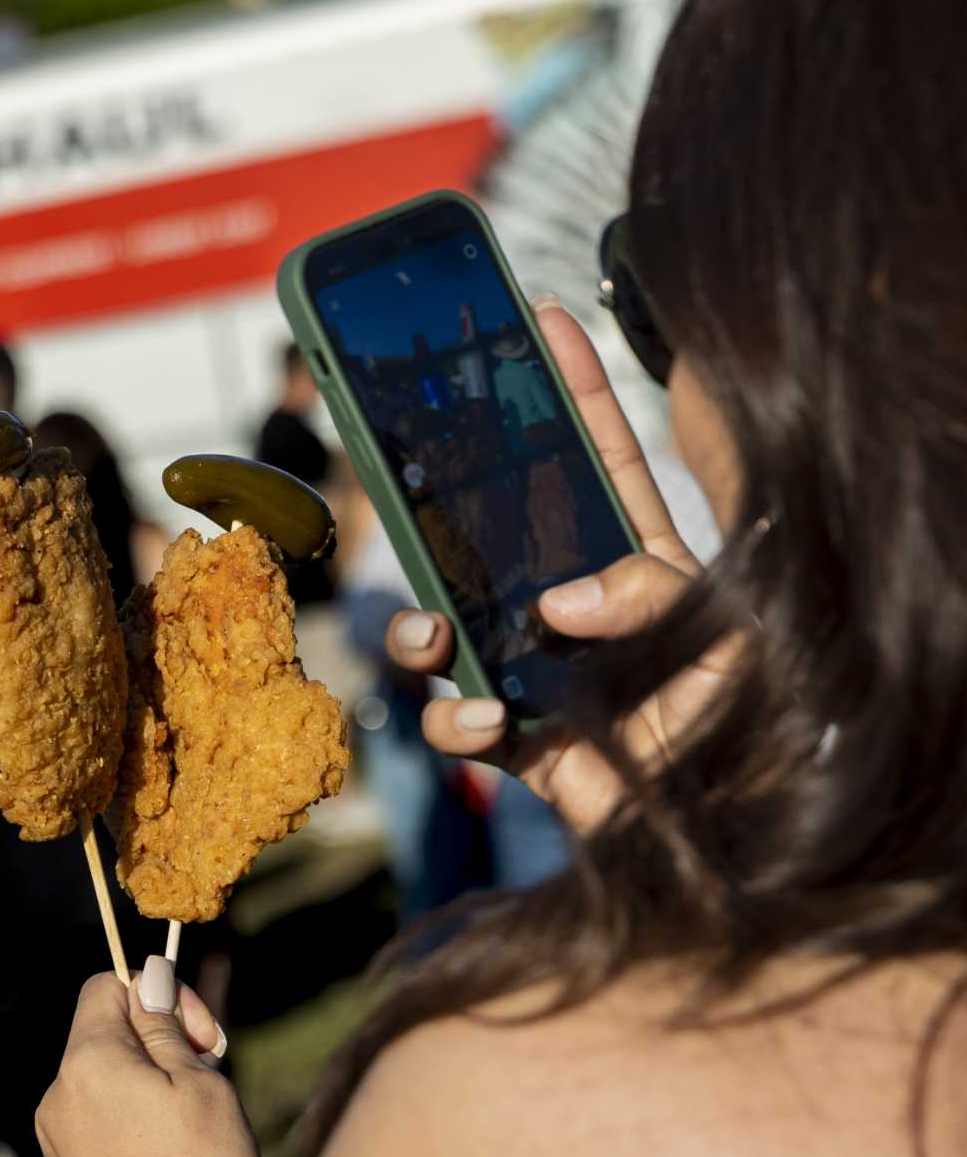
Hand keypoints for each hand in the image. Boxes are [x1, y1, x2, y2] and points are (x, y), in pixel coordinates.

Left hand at [36, 966, 260, 1156]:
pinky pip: (99, 1134)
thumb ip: (167, 1026)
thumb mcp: (199, 1085)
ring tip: (193, 1133)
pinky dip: (133, 1135)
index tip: (200, 1034)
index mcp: (88, 1059)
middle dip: (161, 1046)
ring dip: (150, 1093)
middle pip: (107, 1037)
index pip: (106, 985)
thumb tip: (150, 977)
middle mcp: (58, 1095)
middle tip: (207, 1079)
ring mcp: (56, 1143)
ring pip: (105, 1088)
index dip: (158, 995)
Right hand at [383, 300, 730, 832]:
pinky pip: (453, 719)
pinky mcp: (515, 740)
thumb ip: (654, 592)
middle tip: (406, 472)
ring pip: (444, 625)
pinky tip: (485, 722)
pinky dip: (455, 720)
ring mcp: (535, 672)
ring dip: (420, 627)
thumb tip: (557, 606)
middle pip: (492, 534)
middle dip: (439, 505)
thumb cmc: (751, 726)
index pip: (597, 458)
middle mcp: (576, 608)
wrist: (727, 840)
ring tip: (431, 634)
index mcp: (638, 561)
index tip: (540, 316)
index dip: (571, 387)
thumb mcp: (732, 628)